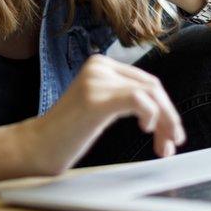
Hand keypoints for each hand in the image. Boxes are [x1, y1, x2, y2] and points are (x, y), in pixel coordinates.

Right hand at [15, 54, 185, 175]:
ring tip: (164, 146)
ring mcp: (96, 80)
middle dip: (169, 116)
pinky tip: (146, 129)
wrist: (37, 146)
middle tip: (173, 142)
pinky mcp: (96, 98)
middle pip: (152, 86)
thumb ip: (125, 97)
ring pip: (150, 93)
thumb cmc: (69, 132)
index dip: (165, 108)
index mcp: (101, 64)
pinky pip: (138, 100)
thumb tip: (165, 110)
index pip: (146, 81)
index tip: (170, 134)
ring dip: (165, 122)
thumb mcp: (101, 105)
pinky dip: (151, 115)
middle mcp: (99, 66)